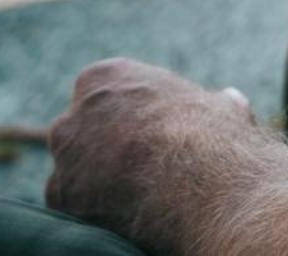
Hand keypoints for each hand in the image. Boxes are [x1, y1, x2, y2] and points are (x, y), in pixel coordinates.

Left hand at [47, 58, 265, 253]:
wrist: (192, 179)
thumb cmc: (208, 134)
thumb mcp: (218, 104)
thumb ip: (208, 103)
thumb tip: (229, 102)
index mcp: (107, 76)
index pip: (105, 94)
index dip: (127, 116)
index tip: (147, 132)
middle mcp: (77, 109)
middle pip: (82, 130)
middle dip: (101, 146)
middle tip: (135, 165)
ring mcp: (65, 152)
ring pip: (74, 167)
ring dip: (93, 178)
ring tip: (131, 192)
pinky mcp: (59, 195)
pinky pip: (69, 203)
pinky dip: (90, 209)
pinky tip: (121, 211)